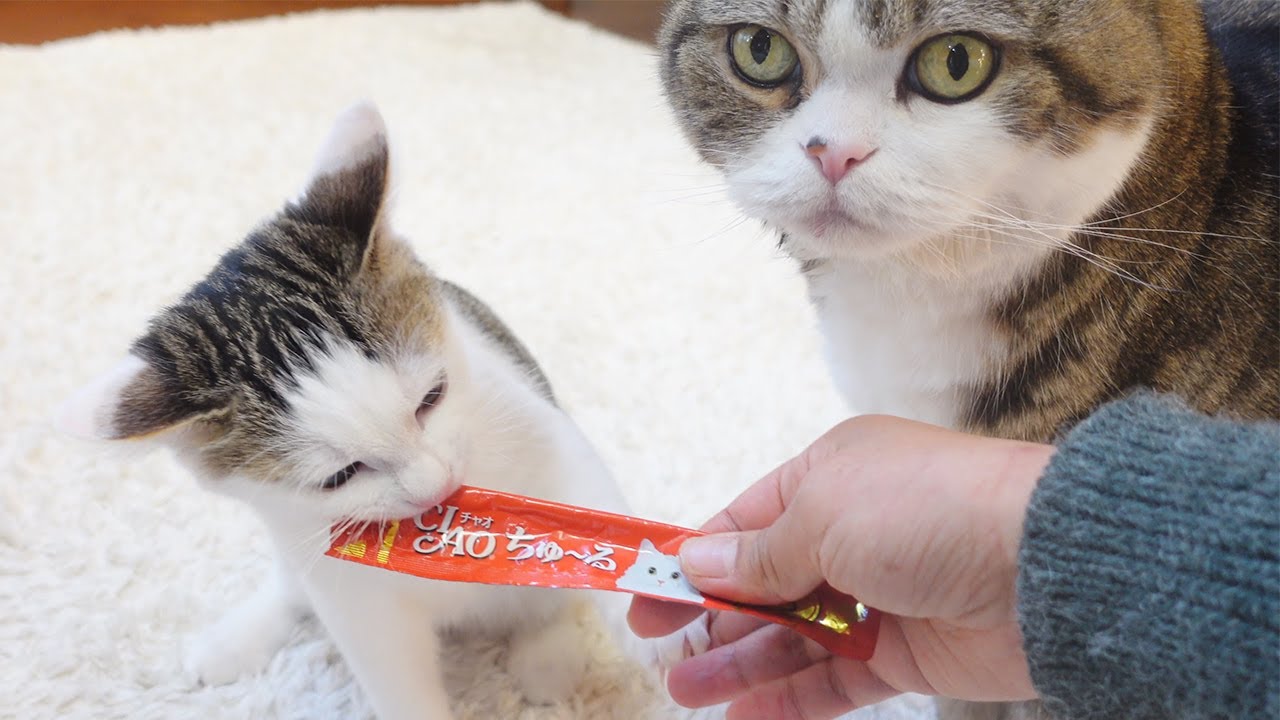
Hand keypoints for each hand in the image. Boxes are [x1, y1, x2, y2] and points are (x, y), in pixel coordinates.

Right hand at [628, 415, 1053, 719]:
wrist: (1048, 564)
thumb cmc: (931, 511)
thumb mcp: (824, 516)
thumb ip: (758, 554)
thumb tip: (696, 563)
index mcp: (829, 478)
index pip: (744, 523)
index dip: (692, 560)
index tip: (645, 597)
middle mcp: (851, 534)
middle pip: (762, 585)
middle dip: (710, 619)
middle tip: (662, 655)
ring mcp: (878, 596)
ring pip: (792, 637)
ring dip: (739, 664)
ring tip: (687, 694)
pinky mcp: (906, 654)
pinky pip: (833, 680)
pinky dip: (789, 698)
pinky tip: (745, 717)